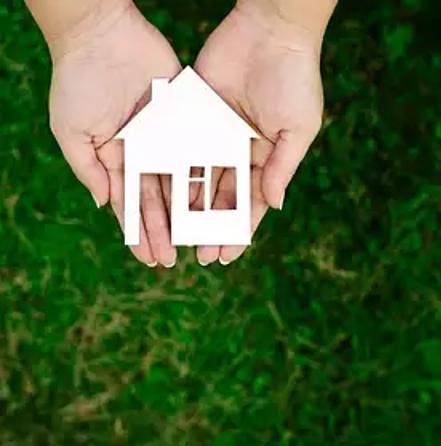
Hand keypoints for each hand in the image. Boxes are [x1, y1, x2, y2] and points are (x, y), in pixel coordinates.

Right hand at [49, 1, 180, 266]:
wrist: (103, 35)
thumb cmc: (79, 83)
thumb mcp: (73, 132)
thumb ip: (89, 169)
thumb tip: (103, 205)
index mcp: (117, 159)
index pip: (131, 205)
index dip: (140, 233)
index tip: (149, 259)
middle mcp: (146, 154)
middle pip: (159, 201)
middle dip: (165, 232)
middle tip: (175, 261)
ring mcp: (167, 138)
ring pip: (181, 183)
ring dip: (188, 213)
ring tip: (199, 240)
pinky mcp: (187, 120)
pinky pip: (199, 151)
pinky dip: (205, 176)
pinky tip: (213, 202)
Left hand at [193, 2, 324, 265]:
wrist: (270, 30)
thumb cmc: (294, 81)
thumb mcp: (297, 129)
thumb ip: (283, 167)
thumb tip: (275, 206)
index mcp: (267, 156)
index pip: (252, 202)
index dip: (240, 229)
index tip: (227, 254)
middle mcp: (240, 149)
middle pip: (223, 197)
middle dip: (213, 226)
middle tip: (200, 255)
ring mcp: (216, 133)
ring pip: (200, 177)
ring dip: (191, 208)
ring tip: (179, 236)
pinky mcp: (195, 114)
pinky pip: (183, 147)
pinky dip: (175, 171)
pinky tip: (165, 196)